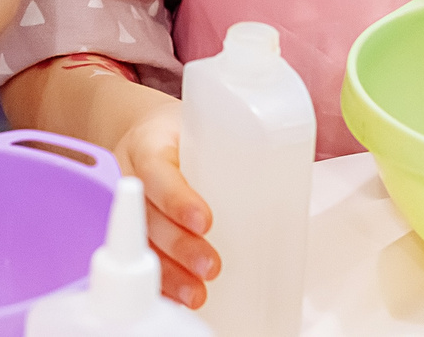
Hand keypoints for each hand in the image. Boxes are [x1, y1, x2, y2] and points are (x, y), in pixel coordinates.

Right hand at [109, 89, 217, 307]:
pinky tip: (176, 297)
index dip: (176, 199)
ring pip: (141, 243)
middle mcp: (130, 177)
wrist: (145, 134)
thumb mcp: (200, 125)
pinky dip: (157, 282)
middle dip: (179, 247)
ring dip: (168, 273)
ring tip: (197, 294)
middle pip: (149, 216)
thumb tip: (297, 169)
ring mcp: (126, 207)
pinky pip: (139, 257)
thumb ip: (233, 145)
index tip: (204, 221)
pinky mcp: (132, 229)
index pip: (157, 171)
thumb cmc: (180, 133)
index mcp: (149, 145)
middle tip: (211, 266)